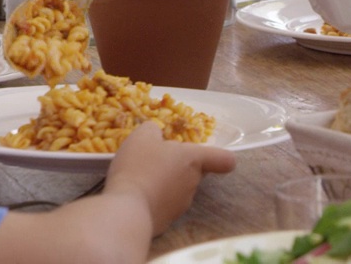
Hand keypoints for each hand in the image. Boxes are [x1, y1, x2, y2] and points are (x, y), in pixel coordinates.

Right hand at [105, 123, 236, 234]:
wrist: (126, 209)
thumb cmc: (139, 166)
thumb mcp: (141, 137)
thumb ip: (152, 130)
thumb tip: (155, 133)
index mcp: (193, 159)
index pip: (224, 160)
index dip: (221, 158)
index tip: (210, 157)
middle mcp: (193, 182)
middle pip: (195, 172)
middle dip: (179, 167)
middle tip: (156, 162)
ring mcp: (182, 204)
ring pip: (179, 189)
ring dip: (166, 184)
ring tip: (141, 179)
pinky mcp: (167, 221)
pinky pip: (164, 206)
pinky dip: (155, 201)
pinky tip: (136, 196)